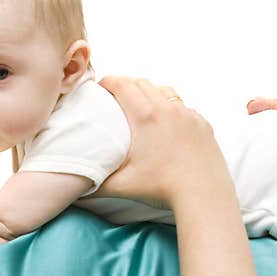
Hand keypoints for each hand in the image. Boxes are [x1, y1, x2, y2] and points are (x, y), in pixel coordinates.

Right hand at [96, 76, 229, 206]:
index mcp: (145, 116)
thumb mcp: (120, 186)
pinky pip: (183, 107)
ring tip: (140, 103)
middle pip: (142, 83)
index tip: (99, 87)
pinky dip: (170, 107)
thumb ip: (93, 183)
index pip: (122, 85)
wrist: (203, 194)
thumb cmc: (161, 188)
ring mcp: (188, 114)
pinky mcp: (202, 123)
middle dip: (126, 84)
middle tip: (114, 94)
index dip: (108, 82)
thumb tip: (73, 186)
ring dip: (149, 91)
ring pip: (165, 91)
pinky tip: (165, 122)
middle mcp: (167, 109)